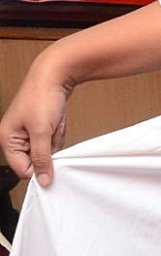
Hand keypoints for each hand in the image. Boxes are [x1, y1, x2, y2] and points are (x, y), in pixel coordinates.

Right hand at [0, 59, 71, 187]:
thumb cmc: (42, 97)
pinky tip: (57, 120)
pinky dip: (58, 132)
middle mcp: (15, 136)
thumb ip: (42, 158)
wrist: (55, 74)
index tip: (52, 159)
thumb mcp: (42, 132)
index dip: (39, 167)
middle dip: (49, 148)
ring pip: (47, 150)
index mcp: (7, 138)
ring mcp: (28, 131)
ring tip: (53, 123)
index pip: (22, 169)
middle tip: (50, 132)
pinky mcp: (40, 126)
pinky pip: (53, 140)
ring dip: (55, 138)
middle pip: (36, 160)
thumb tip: (43, 181)